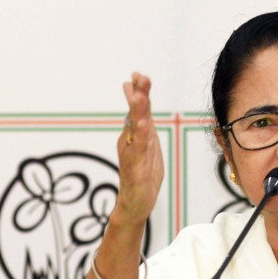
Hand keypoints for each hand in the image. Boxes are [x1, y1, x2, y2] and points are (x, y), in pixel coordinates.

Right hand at [114, 72, 163, 225]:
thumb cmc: (142, 174)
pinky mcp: (135, 167)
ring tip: (138, 95)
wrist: (134, 204)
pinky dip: (141, 136)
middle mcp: (130, 141)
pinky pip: (138, 150)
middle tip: (139, 76)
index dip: (139, 91)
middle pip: (135, 114)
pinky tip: (144, 124)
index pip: (138, 109)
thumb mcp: (147, 145)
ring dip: (137, 111)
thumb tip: (140, 105)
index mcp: (135, 135)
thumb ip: (144, 124)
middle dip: (138, 94)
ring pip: (135, 129)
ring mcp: (131, 153)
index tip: (138, 74)